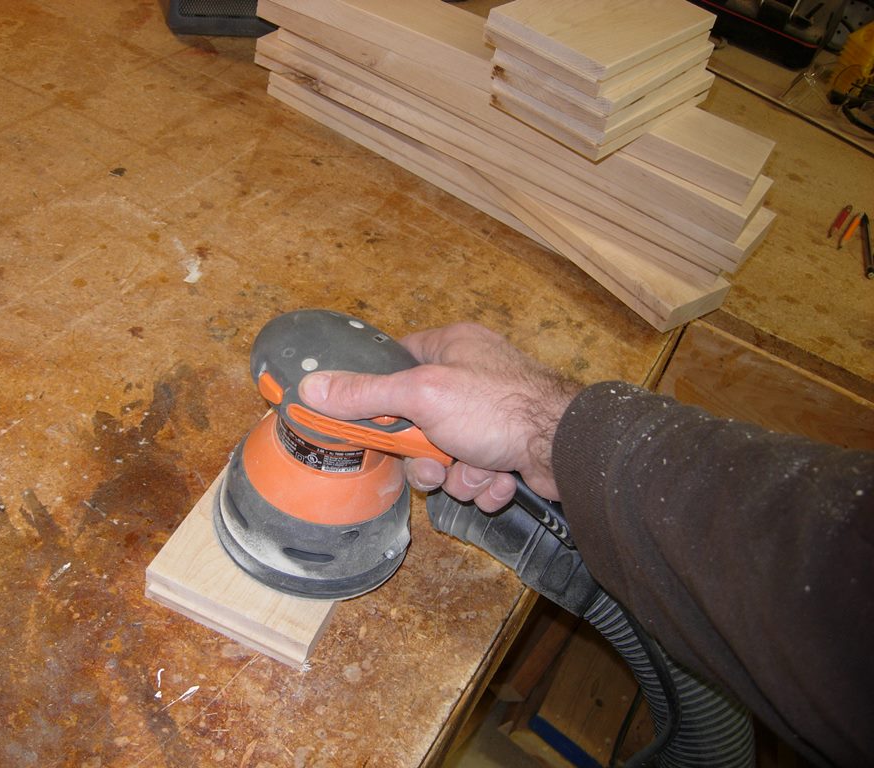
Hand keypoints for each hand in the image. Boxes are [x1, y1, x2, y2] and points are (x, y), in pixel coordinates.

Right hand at [298, 323, 579, 510]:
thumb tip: (310, 387)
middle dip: (425, 455)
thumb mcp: (421, 395)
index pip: (395, 364)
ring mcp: (490, 416)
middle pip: (416, 423)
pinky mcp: (508, 450)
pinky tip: (501, 479)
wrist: (566, 450)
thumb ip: (365, 393)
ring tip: (478, 471)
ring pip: (445, 456)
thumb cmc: (498, 407)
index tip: (371, 424)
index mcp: (450, 347)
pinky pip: (475, 474)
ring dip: (458, 474)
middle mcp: (470, 377)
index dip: (379, 397)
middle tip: (436, 462)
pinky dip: (484, 484)